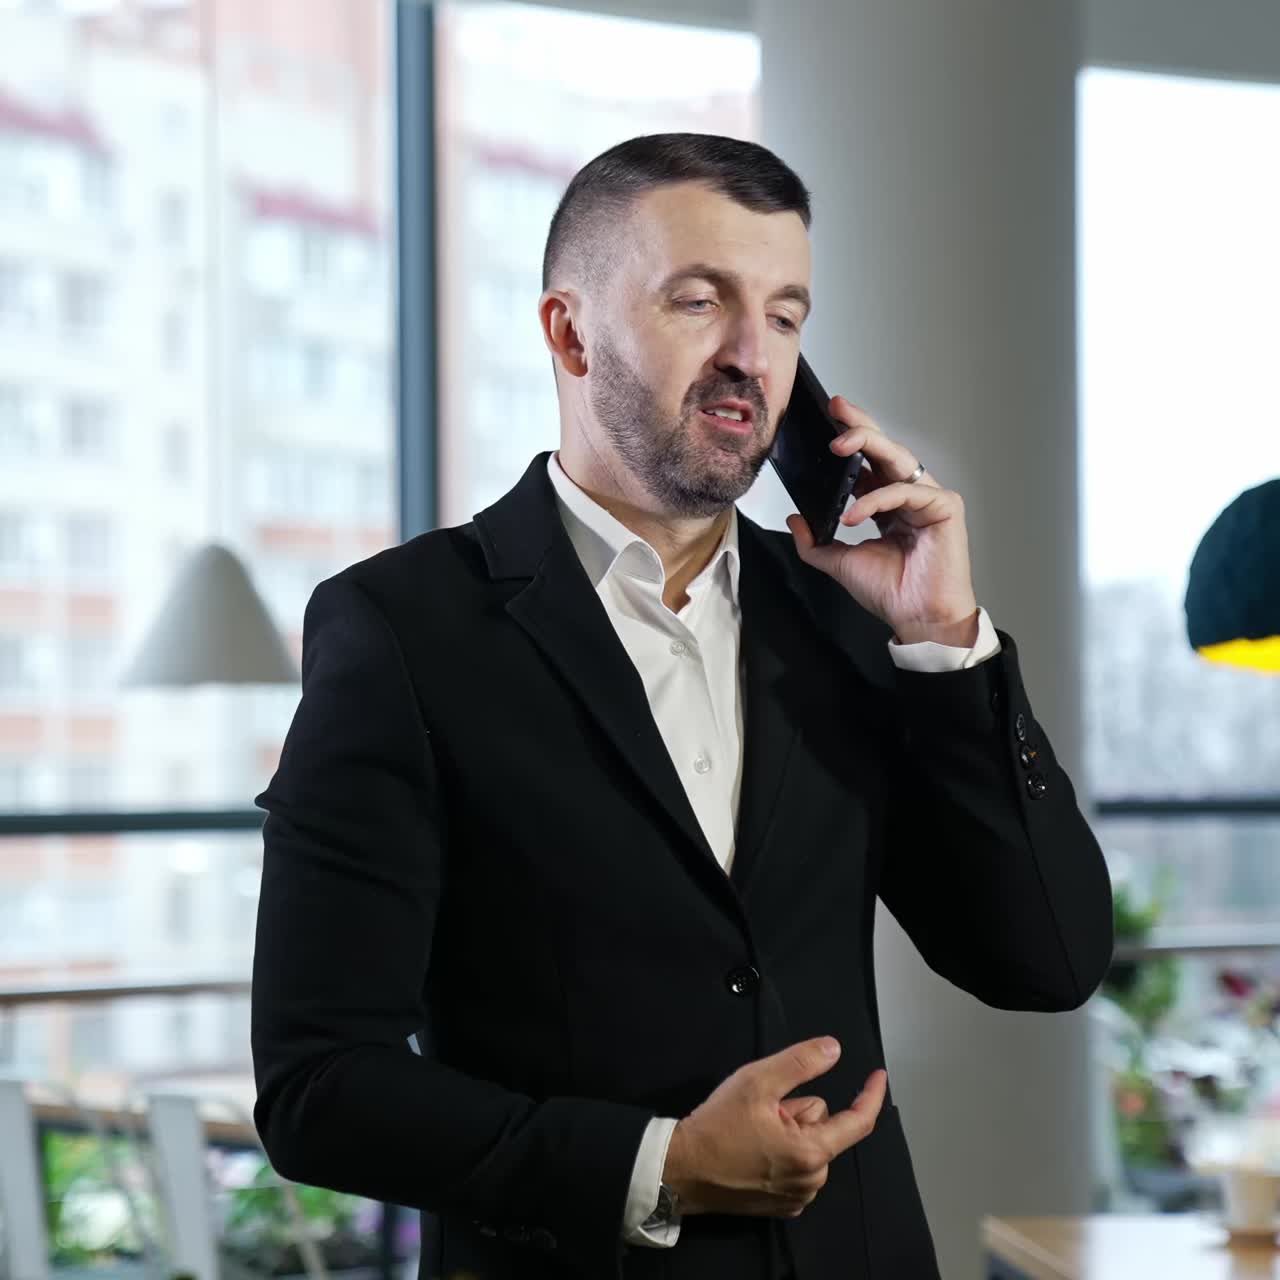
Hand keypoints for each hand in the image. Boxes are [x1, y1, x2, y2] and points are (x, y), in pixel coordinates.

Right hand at [662, 1037, 887, 1218]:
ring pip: (807, 1144)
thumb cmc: (718, 1125)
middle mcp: (811, 1181)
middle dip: (797, 1110)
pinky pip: (796, 1166)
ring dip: (787, 1131)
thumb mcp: (758, 1080)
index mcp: (812, 1152)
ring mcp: (797, 1198)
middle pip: (821, 1125)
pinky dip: (781, 1153)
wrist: (681, 1169)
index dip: (871, 1095)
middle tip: (762, 1111)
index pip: (858, 1122)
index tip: (879, 1074)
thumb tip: (834, 1049)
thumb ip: (801, 1062)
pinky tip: (752, 1152)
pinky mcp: (781, 1207)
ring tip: (752, 1132)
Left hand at [785, 396, 978, 645]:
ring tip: (838, 448)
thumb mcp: (839, 562)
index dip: (850, 438)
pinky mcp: (944, 507)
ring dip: (868, 446)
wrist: (917, 618)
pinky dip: (876, 500)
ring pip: (898, 459)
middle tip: (836, 410)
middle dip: (859, 425)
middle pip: (884, 449)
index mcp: (887, 504)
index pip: (867, 462)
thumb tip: (793, 519)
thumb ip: (814, 542)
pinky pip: (905, 492)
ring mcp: (928, 498)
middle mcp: (908, 495)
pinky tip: (854, 515)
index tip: (828, 417)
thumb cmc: (890, 592)